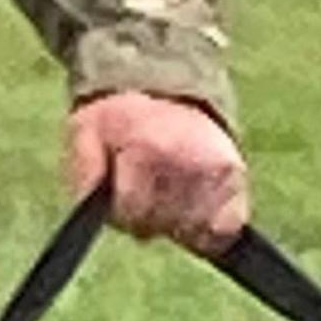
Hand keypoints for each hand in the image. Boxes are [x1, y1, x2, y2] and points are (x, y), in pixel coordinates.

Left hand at [64, 92, 249, 255]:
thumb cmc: (121, 118)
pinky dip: (210, 231)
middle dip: (150, 219)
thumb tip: (90, 209)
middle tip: (147, 193)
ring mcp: (217, 169)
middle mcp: (187, 160)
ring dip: (179, 225)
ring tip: (170, 197)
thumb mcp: (86, 131)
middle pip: (164, 224)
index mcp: (147, 149)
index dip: (124, 215)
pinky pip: (227, 229)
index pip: (134, 213)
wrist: (167, 88)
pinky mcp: (237, 177)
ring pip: (193, 232)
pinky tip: (194, 212)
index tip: (124, 197)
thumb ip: (83, 172)